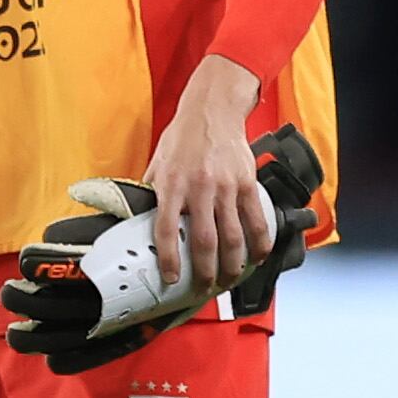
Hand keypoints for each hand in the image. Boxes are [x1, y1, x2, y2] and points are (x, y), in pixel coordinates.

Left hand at [142, 53, 274, 290]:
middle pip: (206, 242)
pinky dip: (259, 241)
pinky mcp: (246, 182)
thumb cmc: (182, 137)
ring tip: (229, 280)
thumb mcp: (158, 164)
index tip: (170, 279)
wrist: (212, 109)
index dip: (169, 259)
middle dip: (205, 272)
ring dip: (232, 264)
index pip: (168, 230)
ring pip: (233, 236)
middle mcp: (199, 189)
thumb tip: (138, 220)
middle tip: (204, 288)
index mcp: (172, 185)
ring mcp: (226, 187)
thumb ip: (151, 193)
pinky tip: (257, 256)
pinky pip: (256, 218)